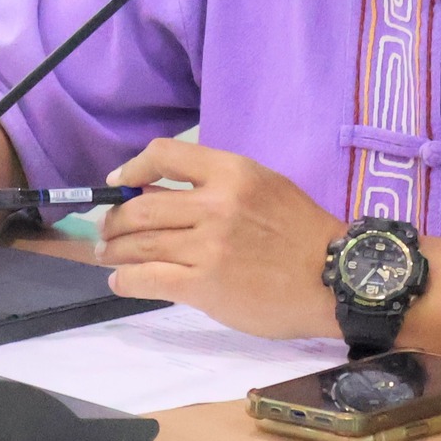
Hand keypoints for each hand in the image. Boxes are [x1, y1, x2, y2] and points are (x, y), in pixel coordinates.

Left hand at [96, 138, 341, 337]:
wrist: (332, 279)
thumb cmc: (300, 232)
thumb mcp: (265, 187)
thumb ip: (218, 185)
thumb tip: (161, 192)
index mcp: (232, 172)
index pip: (165, 154)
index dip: (132, 168)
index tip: (120, 182)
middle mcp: (216, 205)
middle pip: (142, 207)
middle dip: (115, 220)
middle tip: (107, 231)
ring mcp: (208, 247)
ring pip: (140, 245)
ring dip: (115, 251)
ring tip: (108, 256)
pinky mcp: (204, 286)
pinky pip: (149, 279)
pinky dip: (126, 280)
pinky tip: (121, 281)